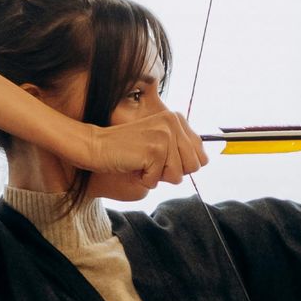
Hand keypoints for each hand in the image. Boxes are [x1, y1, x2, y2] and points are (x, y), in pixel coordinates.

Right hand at [87, 102, 208, 191]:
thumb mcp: (159, 144)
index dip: (183, 166)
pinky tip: (134, 166)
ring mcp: (164, 136)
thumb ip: (181, 150)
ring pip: (177, 176)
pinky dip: (145, 180)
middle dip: (172, 173)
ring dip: (157, 177)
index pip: (201, 156)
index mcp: (176, 119)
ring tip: (142, 162)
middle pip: (193, 167)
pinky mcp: (154, 150)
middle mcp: (173, 123)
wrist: (97, 146)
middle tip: (151, 162)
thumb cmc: (128, 150)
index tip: (163, 159)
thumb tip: (203, 162)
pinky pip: (158, 181)